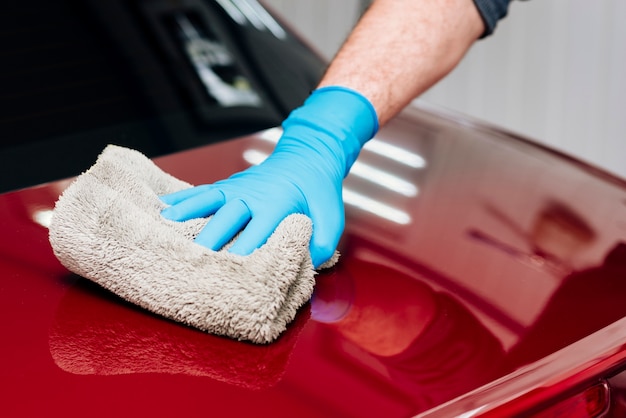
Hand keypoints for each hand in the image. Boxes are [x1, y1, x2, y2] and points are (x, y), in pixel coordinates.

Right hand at [160, 87, 377, 267]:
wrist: (308, 158)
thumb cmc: (318, 194)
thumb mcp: (331, 219)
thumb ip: (322, 245)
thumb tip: (306, 267)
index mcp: (277, 206)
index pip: (256, 235)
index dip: (242, 256)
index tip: (230, 277)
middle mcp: (252, 196)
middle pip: (226, 219)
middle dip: (208, 240)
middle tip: (191, 262)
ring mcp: (236, 188)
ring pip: (208, 201)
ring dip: (187, 214)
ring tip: (164, 226)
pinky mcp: (227, 184)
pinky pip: (202, 191)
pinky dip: (182, 199)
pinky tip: (162, 208)